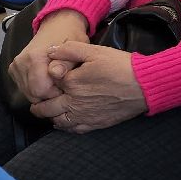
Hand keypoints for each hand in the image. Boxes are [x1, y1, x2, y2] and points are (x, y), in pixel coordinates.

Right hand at [7, 8, 90, 105]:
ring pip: (27, 93)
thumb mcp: (76, 49)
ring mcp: (15, 66)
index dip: (56, 94)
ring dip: (42, 92)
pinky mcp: (13, 69)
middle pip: (32, 94)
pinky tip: (46, 80)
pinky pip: (24, 88)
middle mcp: (21, 62)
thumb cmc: (70, 38)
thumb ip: (66, 63)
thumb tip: (55, 73)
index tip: (67, 86)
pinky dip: (35, 88)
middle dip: (49, 95)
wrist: (57, 26)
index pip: (40, 91)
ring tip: (55, 81)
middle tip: (62, 84)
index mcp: (35, 57)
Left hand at [29, 41, 147, 132]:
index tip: (45, 80)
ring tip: (49, 112)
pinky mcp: (95, 123)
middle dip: (39, 105)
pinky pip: (73, 129)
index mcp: (70, 82)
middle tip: (37, 103)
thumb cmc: (120, 66)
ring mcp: (83, 115)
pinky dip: (65, 127)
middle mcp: (73, 102)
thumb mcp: (95, 51)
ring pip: (57, 121)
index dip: (45, 81)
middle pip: (46, 107)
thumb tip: (51, 52)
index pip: (48, 84)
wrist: (143, 85)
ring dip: (50, 117)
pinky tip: (65, 122)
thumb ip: (70, 49)